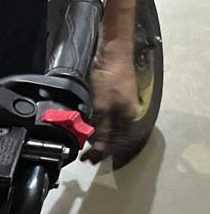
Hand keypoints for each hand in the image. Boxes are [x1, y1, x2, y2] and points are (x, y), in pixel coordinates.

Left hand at [82, 40, 139, 163]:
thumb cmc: (111, 78)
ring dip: (97, 138)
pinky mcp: (113, 98)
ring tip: (85, 146)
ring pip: (109, 128)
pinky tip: (88, 129)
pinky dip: (97, 126)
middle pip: (114, 136)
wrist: (113, 53)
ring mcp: (121, 105)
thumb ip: (101, 128)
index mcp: (128, 117)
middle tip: (86, 157)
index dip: (102, 153)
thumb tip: (100, 147)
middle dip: (100, 148)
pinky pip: (105, 118)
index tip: (89, 160)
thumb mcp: (103, 107)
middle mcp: (126, 113)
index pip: (117, 143)